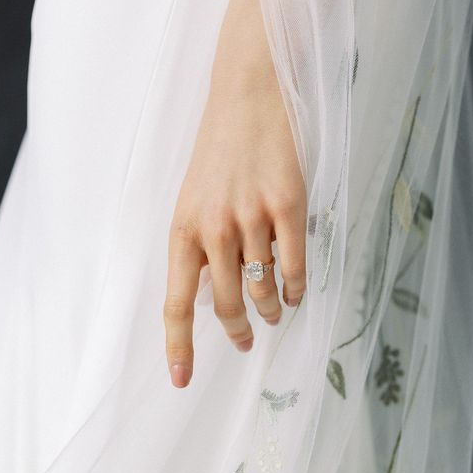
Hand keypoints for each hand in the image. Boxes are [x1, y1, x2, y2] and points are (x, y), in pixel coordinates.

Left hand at [163, 0, 306, 388]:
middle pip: (224, 305)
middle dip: (237, 332)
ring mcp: (251, 217)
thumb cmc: (219, 150)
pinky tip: (297, 292)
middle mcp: (213, 228)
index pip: (175, 303)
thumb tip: (203, 299)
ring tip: (276, 311)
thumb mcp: (192, 200)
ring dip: (271, 309)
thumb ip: (196, 248)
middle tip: (247, 342)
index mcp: (183, 230)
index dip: (179, 347)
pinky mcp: (288, 204)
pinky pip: (295, 265)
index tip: (179, 381)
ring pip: (262, 288)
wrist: (249, 91)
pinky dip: (297, 287)